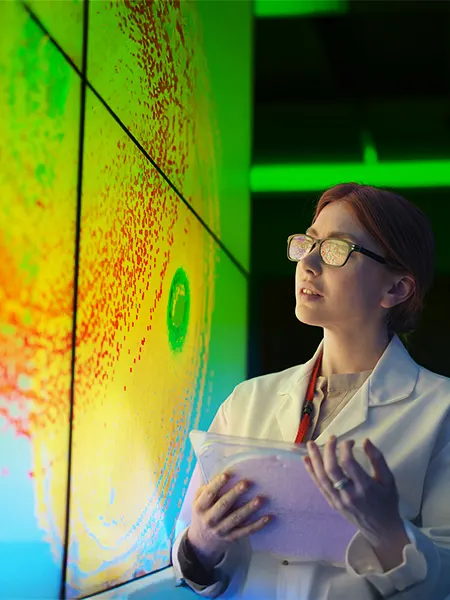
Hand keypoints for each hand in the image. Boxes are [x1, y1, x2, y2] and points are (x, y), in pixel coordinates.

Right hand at [187, 472, 271, 568]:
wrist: (202, 541)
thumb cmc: (203, 513)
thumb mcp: (198, 501)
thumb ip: (206, 490)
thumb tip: (221, 476)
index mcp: (200, 507)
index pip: (209, 494)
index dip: (217, 484)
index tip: (227, 474)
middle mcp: (210, 519)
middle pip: (224, 505)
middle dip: (235, 494)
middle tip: (246, 483)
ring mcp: (221, 530)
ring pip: (236, 518)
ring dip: (249, 509)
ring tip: (260, 499)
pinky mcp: (232, 537)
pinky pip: (246, 531)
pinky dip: (258, 525)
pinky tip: (268, 517)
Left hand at [303, 436, 407, 566]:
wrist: (381, 529)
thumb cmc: (387, 502)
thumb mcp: (388, 479)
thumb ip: (378, 459)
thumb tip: (365, 440)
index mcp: (365, 487)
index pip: (349, 462)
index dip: (345, 447)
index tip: (350, 441)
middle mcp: (349, 494)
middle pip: (332, 469)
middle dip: (328, 450)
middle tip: (331, 438)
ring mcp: (338, 500)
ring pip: (322, 477)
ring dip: (314, 459)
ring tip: (310, 444)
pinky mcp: (332, 504)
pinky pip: (319, 486)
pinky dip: (311, 471)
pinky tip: (306, 460)